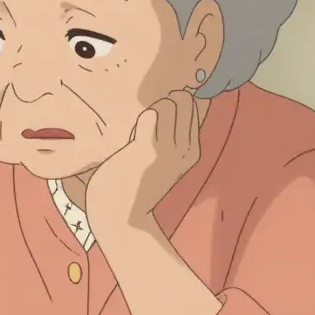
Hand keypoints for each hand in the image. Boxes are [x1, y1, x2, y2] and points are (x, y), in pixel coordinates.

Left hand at [86, 89, 200, 230]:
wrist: (120, 215)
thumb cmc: (136, 182)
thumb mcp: (165, 158)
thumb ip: (171, 133)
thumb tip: (172, 99)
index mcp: (193, 150)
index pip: (194, 105)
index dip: (174, 102)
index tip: (158, 121)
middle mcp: (186, 149)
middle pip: (182, 99)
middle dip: (162, 104)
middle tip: (147, 127)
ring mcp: (169, 149)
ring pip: (166, 104)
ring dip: (148, 114)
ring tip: (138, 136)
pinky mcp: (148, 149)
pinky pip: (149, 115)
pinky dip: (138, 122)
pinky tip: (131, 141)